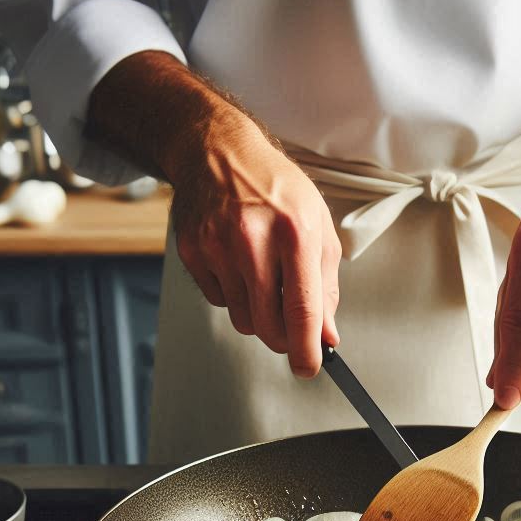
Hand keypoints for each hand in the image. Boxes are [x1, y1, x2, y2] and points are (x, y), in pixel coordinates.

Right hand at [168, 108, 340, 377]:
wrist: (221, 153)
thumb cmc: (276, 189)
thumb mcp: (319, 228)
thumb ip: (326, 287)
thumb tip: (327, 334)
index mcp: (295, 233)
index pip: (302, 311)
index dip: (306, 349)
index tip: (308, 367)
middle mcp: (253, 240)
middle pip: (268, 325)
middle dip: (283, 338)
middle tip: (290, 328)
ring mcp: (218, 247)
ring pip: (242, 320)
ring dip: (258, 315)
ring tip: (264, 278)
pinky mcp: (193, 252)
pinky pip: (219, 301)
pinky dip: (233, 295)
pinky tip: (238, 264)